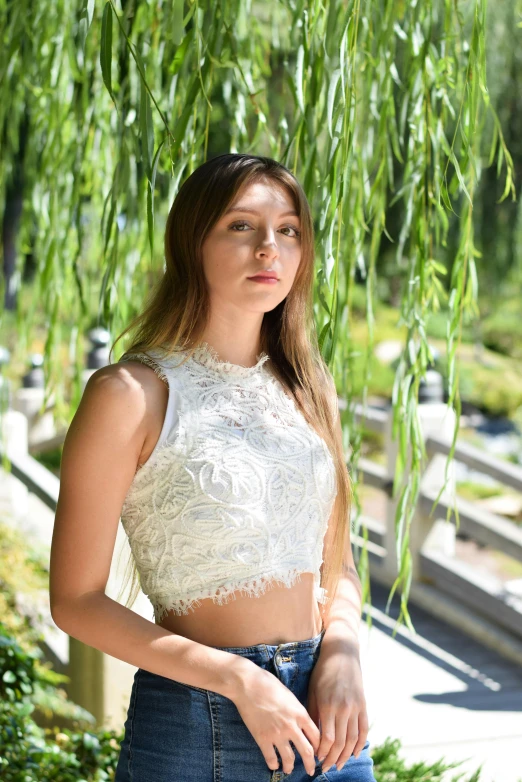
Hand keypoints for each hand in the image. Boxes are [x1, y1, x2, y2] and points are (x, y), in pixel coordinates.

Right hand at [232, 661, 320, 775]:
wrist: (248, 684)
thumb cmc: (268, 684)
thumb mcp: (289, 695)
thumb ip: (297, 711)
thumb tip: (301, 722)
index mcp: (300, 713)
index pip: (317, 736)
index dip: (319, 747)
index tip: (317, 752)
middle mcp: (291, 726)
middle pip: (307, 752)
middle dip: (311, 764)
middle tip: (311, 770)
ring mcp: (277, 734)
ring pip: (289, 758)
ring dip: (290, 767)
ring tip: (289, 769)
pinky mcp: (262, 738)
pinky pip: (271, 758)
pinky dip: (273, 764)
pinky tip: (274, 765)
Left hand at [307, 638, 368, 771]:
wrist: (342, 653)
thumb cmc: (323, 671)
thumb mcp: (313, 690)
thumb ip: (314, 713)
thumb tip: (312, 735)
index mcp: (328, 705)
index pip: (327, 738)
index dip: (322, 752)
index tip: (316, 759)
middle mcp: (344, 708)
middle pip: (340, 742)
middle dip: (332, 758)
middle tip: (326, 768)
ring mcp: (355, 707)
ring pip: (352, 739)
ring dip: (345, 755)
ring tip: (338, 765)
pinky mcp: (363, 705)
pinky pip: (363, 729)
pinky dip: (360, 744)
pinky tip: (353, 753)